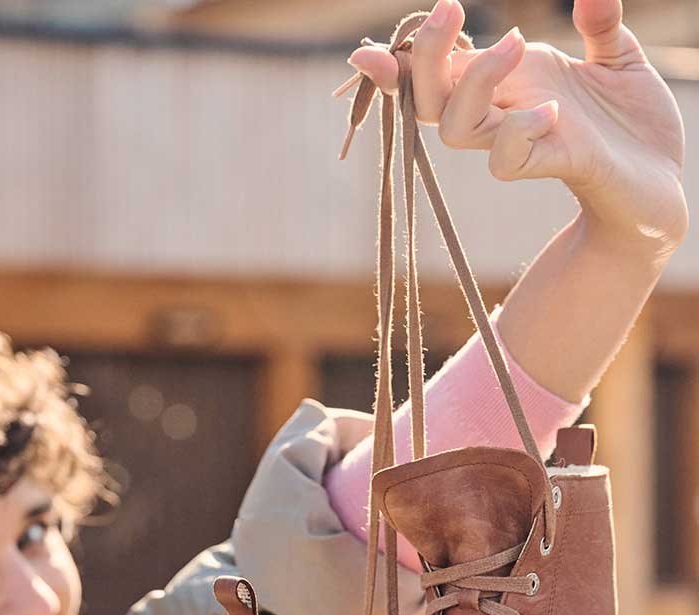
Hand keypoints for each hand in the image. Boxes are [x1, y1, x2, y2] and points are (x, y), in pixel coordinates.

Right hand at [348, 0, 687, 255]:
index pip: (441, 76)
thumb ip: (600, 24)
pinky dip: (520, 130)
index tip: (364, 55)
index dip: (400, 67)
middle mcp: (506, 115)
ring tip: (520, 43)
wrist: (666, 182)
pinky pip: (507, 161)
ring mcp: (524, 144)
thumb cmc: (635, 127)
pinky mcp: (553, 165)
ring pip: (457, 129)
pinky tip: (553, 112)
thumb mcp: (620, 59)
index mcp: (513, 85)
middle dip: (427, 57)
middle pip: (430, 101)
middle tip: (450, 8)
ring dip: (476, 82)